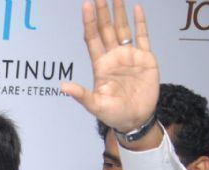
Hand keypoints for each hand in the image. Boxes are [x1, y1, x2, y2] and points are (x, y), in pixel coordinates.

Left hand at [62, 0, 158, 134]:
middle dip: (103, 12)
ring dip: (120, 13)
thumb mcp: (95, 106)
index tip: (86, 5)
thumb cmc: (113, 115)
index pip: (93, 38)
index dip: (89, 22)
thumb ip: (81, 95)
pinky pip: (143, 36)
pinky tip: (137, 9)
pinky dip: (141, 23)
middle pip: (106, 29)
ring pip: (123, 29)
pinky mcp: (145, 59)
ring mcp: (129, 56)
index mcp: (100, 65)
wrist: (135, 119)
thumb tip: (63, 87)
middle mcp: (113, 57)